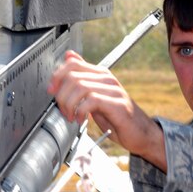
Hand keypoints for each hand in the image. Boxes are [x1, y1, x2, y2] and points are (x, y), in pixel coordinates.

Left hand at [48, 50, 166, 170]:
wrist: (140, 134)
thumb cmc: (118, 118)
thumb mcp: (95, 97)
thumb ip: (83, 79)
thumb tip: (69, 57)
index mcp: (101, 75)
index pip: (73, 63)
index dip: (57, 76)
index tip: (52, 91)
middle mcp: (107, 79)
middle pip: (73, 76)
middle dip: (61, 95)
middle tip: (63, 110)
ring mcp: (113, 90)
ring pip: (80, 87)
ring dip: (70, 104)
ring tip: (71, 116)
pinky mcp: (118, 104)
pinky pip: (92, 100)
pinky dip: (81, 111)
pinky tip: (81, 120)